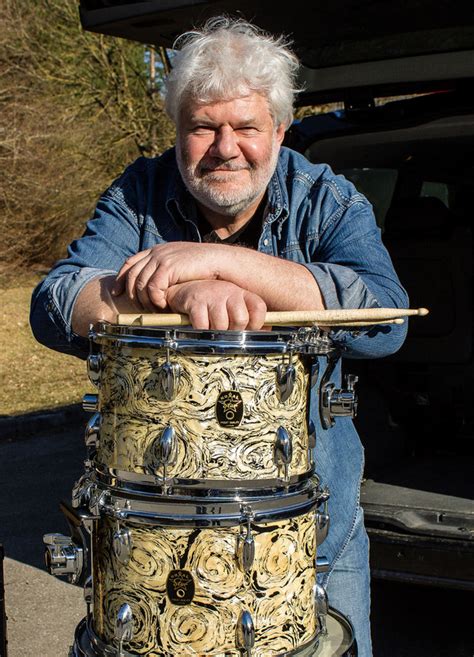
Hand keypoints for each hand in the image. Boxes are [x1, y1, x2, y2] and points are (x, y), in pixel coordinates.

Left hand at [111, 243, 225, 310]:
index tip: (116, 293)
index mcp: (157, 250)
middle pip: (132, 275)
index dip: (120, 278)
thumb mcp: (181, 265)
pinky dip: (155, 300)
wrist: (220, 262)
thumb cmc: (205, 267)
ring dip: (145, 301)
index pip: (130, 263)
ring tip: (155, 310)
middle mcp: (156, 252)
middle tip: (140, 309)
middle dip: (131, 295)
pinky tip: (163, 306)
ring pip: (140, 284)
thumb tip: (158, 286)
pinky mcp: (168, 267)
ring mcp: (161, 259)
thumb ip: (167, 271)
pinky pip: (152, 288)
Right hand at [166, 280, 266, 329]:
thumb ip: (250, 317)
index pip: (259, 308)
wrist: (185, 290)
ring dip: (216, 332)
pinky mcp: (195, 303)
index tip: (248, 329)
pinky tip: (200, 325)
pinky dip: (202, 331)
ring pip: (221, 326)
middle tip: (226, 330)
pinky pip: (203, 327)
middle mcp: (229, 291)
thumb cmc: (213, 300)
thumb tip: (265, 332)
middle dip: (234, 331)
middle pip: (241, 319)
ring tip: (212, 326)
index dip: (256, 323)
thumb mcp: (234, 304)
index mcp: (242, 292)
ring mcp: (212, 296)